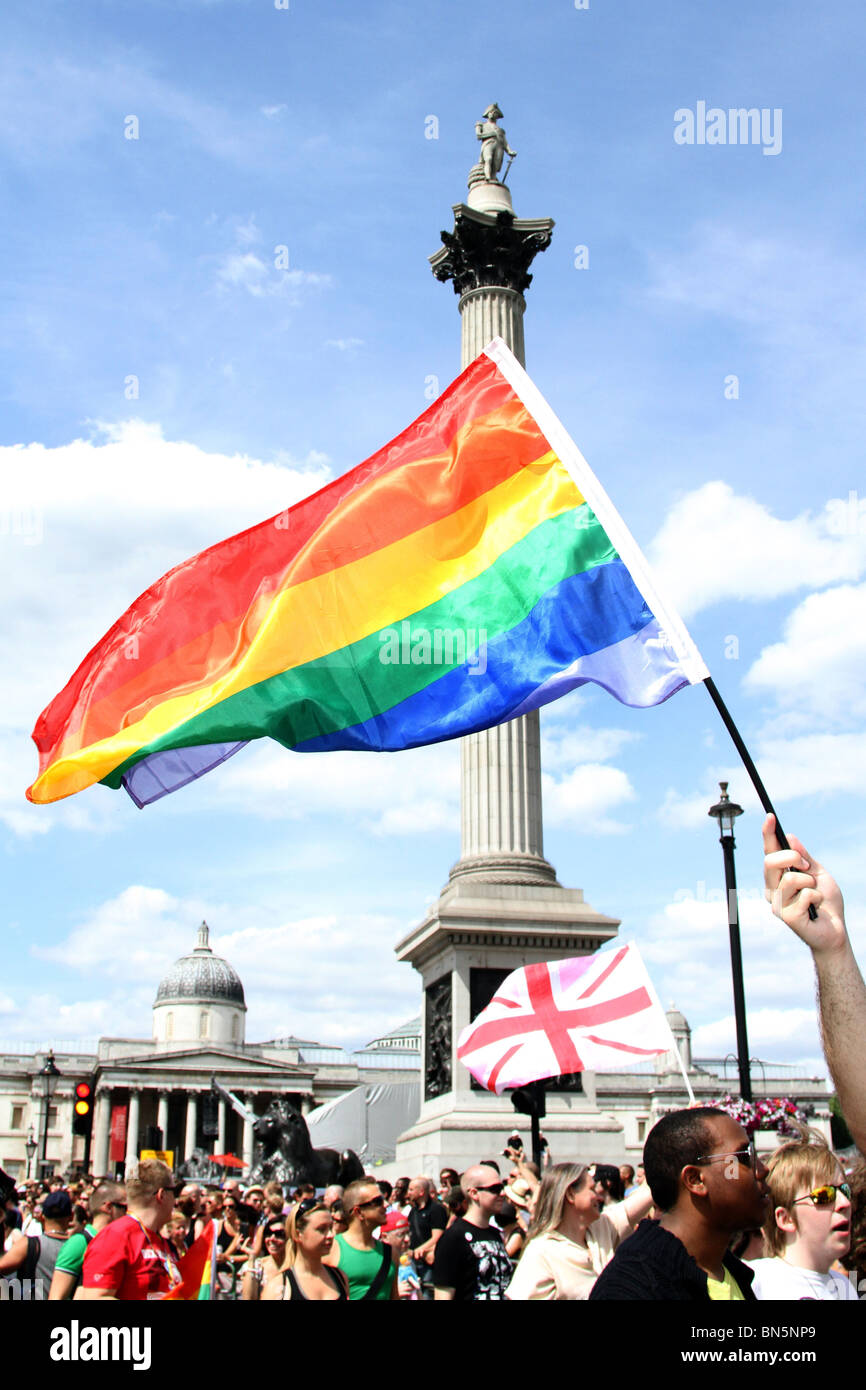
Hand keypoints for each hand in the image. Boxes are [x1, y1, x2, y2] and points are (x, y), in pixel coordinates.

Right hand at [763, 815, 845, 954]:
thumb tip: (789, 837)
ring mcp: (778, 904)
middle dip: (793, 857)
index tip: (770, 817)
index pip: (769, 852)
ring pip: (790, 878)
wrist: (835, 930)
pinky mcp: (787, 916)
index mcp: (778, 878)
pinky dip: (817, 897)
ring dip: (810, 883)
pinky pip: (804, 895)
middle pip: (771, 861)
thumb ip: (804, 857)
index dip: (768, 834)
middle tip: (808, 867)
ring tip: (815, 894)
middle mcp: (773, 890)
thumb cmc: (826, 903)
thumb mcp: (818, 873)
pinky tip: (816, 908)